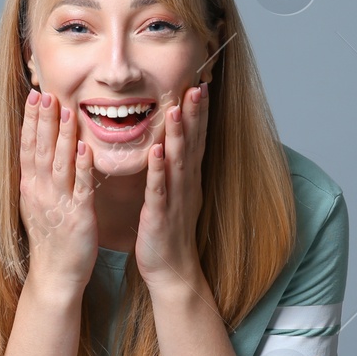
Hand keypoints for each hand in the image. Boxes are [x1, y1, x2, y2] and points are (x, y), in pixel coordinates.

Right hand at [18, 89, 97, 290]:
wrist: (55, 274)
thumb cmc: (50, 239)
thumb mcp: (37, 204)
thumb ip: (38, 178)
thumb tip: (38, 153)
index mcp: (30, 188)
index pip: (27, 147)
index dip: (30, 120)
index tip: (33, 95)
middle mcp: (40, 192)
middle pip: (40, 150)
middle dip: (43, 120)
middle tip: (45, 93)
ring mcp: (58, 203)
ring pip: (59, 164)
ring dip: (62, 137)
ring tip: (66, 111)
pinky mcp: (78, 216)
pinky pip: (80, 188)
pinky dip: (82, 167)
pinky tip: (85, 148)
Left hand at [136, 82, 207, 290]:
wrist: (172, 270)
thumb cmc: (169, 231)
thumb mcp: (174, 194)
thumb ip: (173, 169)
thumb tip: (169, 144)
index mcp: (188, 179)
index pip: (196, 140)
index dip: (199, 114)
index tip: (199, 85)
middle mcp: (186, 185)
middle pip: (192, 145)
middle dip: (194, 115)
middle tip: (196, 86)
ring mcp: (175, 200)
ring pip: (177, 162)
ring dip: (176, 136)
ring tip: (175, 109)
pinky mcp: (159, 216)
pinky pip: (159, 190)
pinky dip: (158, 170)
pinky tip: (157, 152)